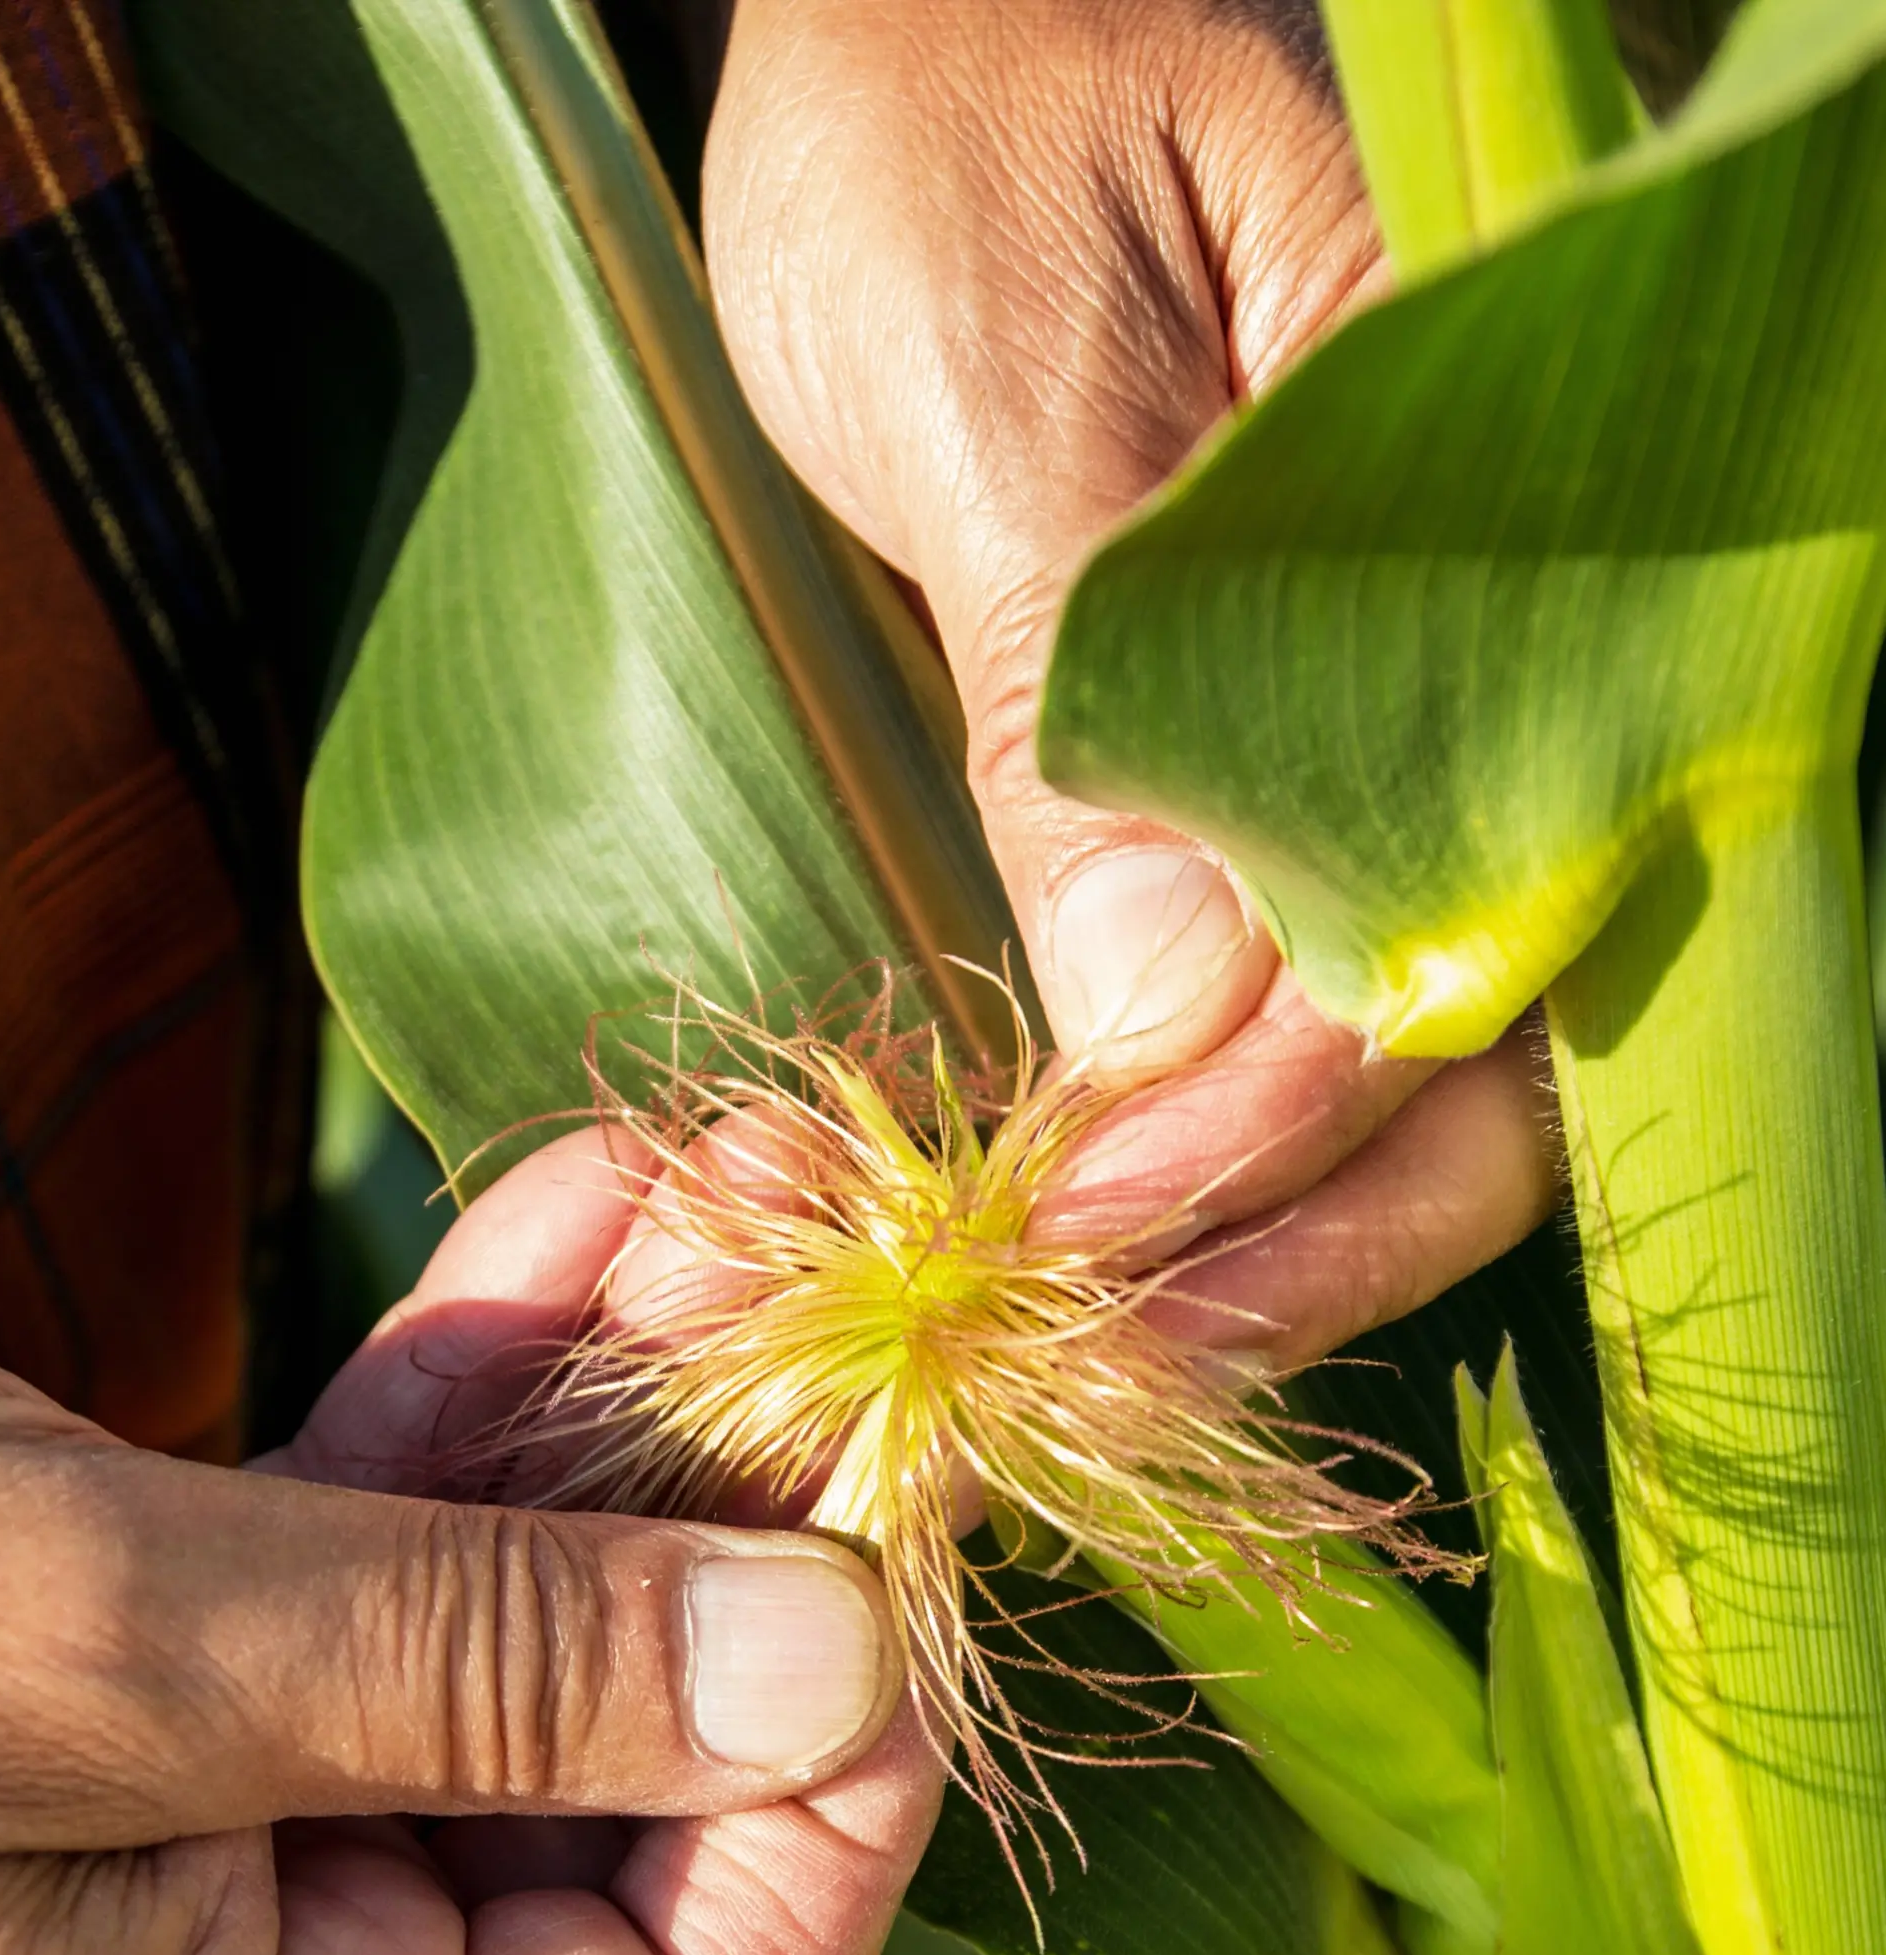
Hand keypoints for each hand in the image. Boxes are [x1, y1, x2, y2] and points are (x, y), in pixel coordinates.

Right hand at [0, 1131, 935, 1954]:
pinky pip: (415, 1528)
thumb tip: (835, 1665)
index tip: (890, 1580)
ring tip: (734, 1197)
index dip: (829, 1829)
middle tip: (832, 1290)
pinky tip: (593, 1204)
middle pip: (644, 1800)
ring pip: (547, 1627)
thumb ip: (483, 1675)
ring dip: (639, 1406)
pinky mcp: (207, 1647)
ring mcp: (256, 1809)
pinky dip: (495, 1377)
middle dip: (742, 1534)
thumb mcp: (110, 1660)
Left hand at [706, 0, 1554, 1366]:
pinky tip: (1070, 1227)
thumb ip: (1097, 698)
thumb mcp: (1006, 377)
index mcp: (1507, 538)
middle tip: (1102, 1365)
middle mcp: (1477, 666)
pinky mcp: (1244, 770)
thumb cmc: (952, 111)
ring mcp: (1370, 731)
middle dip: (1296, 1226)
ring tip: (1075, 1349)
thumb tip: (1184, 1028)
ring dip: (1237, 1225)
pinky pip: (1258, 993)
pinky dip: (1170, 1138)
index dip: (1312, 1106)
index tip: (1109, 1218)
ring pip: (1374, 1050)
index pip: (1488, 905)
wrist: (902, 19)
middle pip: (1479, 1035)